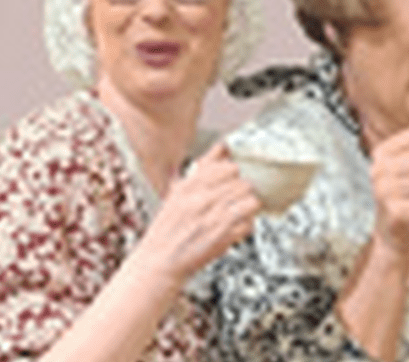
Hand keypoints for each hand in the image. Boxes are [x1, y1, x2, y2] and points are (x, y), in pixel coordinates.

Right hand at [130, 141, 260, 285]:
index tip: (231, 180)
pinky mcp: (223, 238)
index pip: (229, 167)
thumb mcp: (178, 193)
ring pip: (251, 201)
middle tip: (236, 199)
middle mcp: (202, 200)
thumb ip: (202, 169)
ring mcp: (214, 219)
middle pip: (244, 183)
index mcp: (190, 186)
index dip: (234, 174)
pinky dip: (246, 226)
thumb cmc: (168, 229)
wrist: (158, 262)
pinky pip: (249, 224)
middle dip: (243, 192)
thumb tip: (222, 146)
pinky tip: (235, 228)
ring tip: (238, 212)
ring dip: (248, 208)